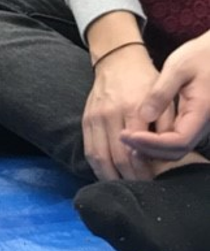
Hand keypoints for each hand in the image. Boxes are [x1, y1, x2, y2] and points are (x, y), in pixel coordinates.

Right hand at [81, 44, 160, 180]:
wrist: (117, 62)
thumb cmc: (145, 81)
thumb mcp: (164, 97)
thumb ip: (165, 125)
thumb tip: (164, 154)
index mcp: (133, 109)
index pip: (135, 151)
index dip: (143, 171)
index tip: (152, 181)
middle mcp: (110, 114)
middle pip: (117, 158)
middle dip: (129, 178)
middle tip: (140, 188)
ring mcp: (95, 118)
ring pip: (100, 158)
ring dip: (111, 177)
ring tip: (123, 187)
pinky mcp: (85, 120)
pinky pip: (89, 151)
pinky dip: (97, 168)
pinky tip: (108, 176)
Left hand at [119, 34, 209, 162]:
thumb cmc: (201, 56)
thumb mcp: (178, 67)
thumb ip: (162, 92)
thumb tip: (144, 116)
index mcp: (203, 111)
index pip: (179, 141)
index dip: (152, 143)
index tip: (128, 135)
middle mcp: (203, 124)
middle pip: (176, 151)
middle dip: (148, 149)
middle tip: (122, 138)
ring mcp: (198, 126)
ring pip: (175, 149)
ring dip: (151, 149)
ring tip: (126, 139)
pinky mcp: (191, 123)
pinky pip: (174, 141)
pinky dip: (156, 143)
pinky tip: (137, 135)